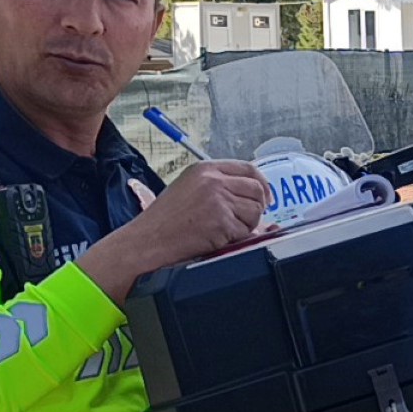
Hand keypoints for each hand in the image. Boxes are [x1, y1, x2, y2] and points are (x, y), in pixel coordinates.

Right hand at [79, 160, 269, 301]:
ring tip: (221, 232)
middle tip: (243, 222)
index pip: (249, 169)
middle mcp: (213, 180)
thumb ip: (218, 186)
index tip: (266, 198)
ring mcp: (217, 199)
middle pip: (257, 190)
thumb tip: (254, 196)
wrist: (146, 242)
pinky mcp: (220, 221)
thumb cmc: (164, 222)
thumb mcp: (189, 190)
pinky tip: (215, 240)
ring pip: (255, 211)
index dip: (262, 184)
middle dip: (256, 208)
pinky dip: (235, 239)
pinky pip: (245, 231)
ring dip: (246, 226)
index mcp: (205, 169)